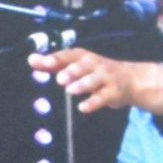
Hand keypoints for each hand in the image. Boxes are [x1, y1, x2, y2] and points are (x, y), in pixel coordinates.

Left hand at [46, 49, 162, 121]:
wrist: (130, 80)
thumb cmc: (96, 72)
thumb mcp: (76, 65)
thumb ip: (54, 64)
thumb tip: (31, 60)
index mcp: (83, 57)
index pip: (68, 55)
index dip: (56, 58)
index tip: (42, 62)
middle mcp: (94, 65)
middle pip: (82, 66)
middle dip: (72, 71)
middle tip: (60, 78)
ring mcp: (105, 78)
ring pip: (93, 80)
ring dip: (82, 84)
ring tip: (70, 90)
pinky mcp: (113, 93)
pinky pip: (103, 97)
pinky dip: (93, 102)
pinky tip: (83, 108)